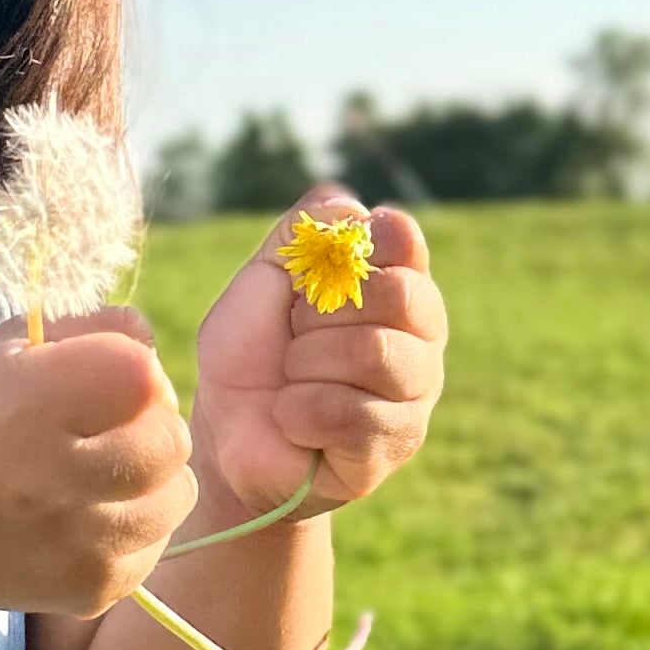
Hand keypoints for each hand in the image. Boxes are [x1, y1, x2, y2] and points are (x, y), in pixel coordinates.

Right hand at [0, 313, 195, 620]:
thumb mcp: (1, 350)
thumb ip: (87, 328)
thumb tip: (151, 339)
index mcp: (26, 405)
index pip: (142, 377)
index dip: (133, 371)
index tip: (100, 382)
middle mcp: (52, 478)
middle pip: (171, 439)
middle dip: (150, 426)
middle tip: (105, 431)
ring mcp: (75, 542)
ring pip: (177, 494)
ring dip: (151, 479)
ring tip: (99, 476)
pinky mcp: (91, 588)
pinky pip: (156, 544)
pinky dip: (135, 528)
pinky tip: (87, 519)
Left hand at [188, 192, 445, 520]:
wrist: (228, 433)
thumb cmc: (251, 353)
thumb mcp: (262, 279)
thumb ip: (301, 234)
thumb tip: (349, 206)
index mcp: (395, 282)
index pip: (401, 239)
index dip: (346, 252)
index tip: (306, 278)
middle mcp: (420, 332)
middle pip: (396, 293)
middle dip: (320, 313)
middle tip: (294, 337)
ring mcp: (416, 390)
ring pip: (374, 353)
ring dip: (307, 364)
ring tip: (291, 380)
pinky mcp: (397, 443)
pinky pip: (352, 413)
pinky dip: (301, 411)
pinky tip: (293, 419)